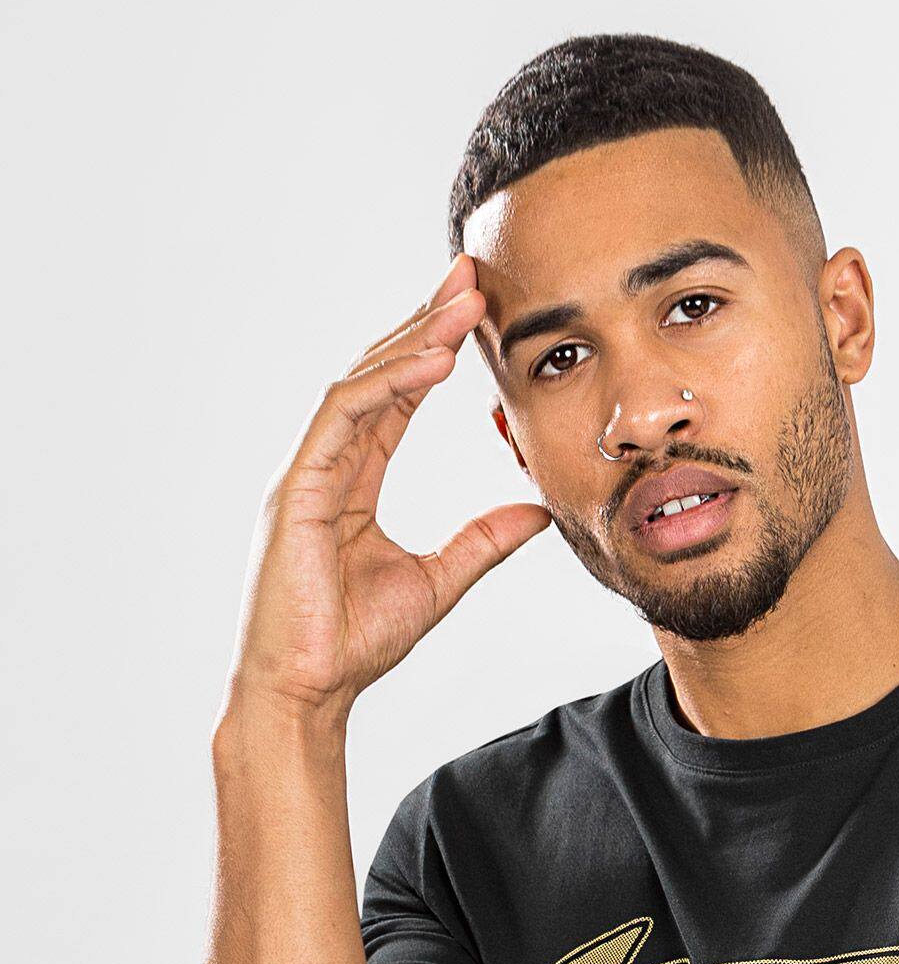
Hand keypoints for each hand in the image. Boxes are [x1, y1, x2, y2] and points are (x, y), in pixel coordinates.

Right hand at [227, 254, 551, 719]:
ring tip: (460, 301)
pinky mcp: (298, 490)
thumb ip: (484, 541)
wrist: (309, 691)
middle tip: (470, 272)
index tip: (474, 308)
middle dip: (423, 320)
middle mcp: (324, 463)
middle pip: (378, 372)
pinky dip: (387, 384)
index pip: (395, 396)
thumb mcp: (439, 581)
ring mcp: (306, 472)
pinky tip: (430, 360)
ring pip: (361, 382)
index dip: (432, 348)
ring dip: (412, 338)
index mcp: (350, 479)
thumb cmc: (353, 643)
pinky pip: (344, 417)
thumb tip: (536, 511)